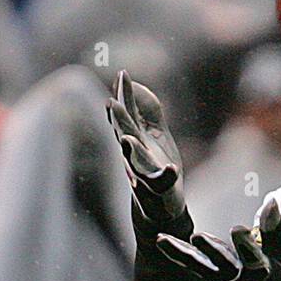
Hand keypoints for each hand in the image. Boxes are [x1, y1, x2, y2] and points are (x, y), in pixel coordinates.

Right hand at [106, 70, 186, 230]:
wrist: (160, 206)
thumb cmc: (158, 167)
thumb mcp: (155, 134)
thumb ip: (149, 110)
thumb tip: (137, 86)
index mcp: (135, 139)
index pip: (127, 114)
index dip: (125, 95)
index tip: (122, 75)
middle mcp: (135, 155)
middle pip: (125, 134)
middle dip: (119, 121)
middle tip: (111, 104)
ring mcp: (144, 173)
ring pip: (134, 161)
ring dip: (130, 151)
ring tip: (127, 140)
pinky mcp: (158, 189)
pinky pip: (160, 183)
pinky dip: (164, 177)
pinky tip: (169, 169)